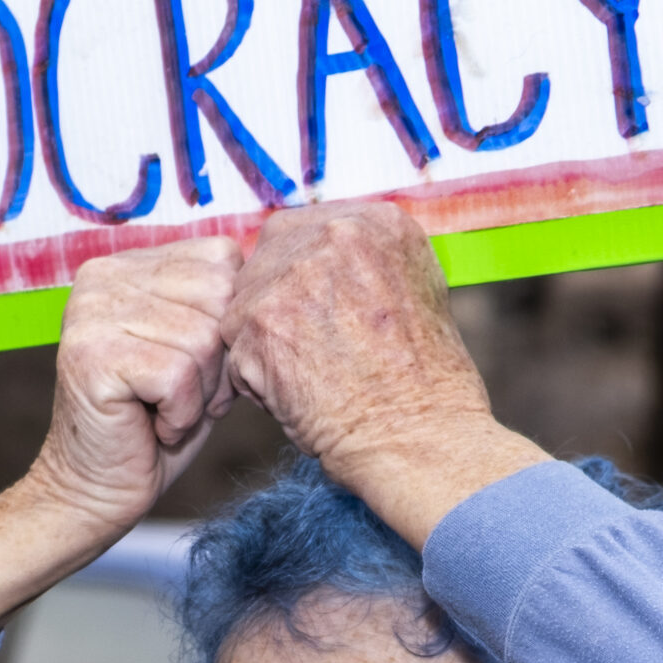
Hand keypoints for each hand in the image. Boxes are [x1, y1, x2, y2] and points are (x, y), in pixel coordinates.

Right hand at [27, 237, 240, 531]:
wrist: (100, 488)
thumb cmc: (157, 423)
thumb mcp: (200, 352)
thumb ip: (222, 307)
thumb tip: (275, 282)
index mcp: (129, 264)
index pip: (222, 259)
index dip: (232, 323)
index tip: (201, 368)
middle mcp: (102, 276)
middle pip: (218, 298)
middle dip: (221, 361)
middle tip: (185, 397)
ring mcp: (92, 313)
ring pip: (203, 339)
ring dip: (201, 393)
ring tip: (167, 411)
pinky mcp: (93, 355)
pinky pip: (179, 375)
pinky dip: (181, 414)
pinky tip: (155, 426)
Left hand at [224, 205, 544, 547]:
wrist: (419, 439)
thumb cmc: (428, 386)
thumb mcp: (417, 295)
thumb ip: (365, 266)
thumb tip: (317, 263)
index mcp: (380, 223)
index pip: (305, 229)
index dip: (300, 275)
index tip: (314, 311)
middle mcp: (335, 235)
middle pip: (267, 257)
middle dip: (275, 303)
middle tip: (306, 349)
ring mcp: (294, 275)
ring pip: (244, 303)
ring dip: (264, 343)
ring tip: (308, 378)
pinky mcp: (260, 322)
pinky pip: (235, 351)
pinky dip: (256, 383)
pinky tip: (296, 399)